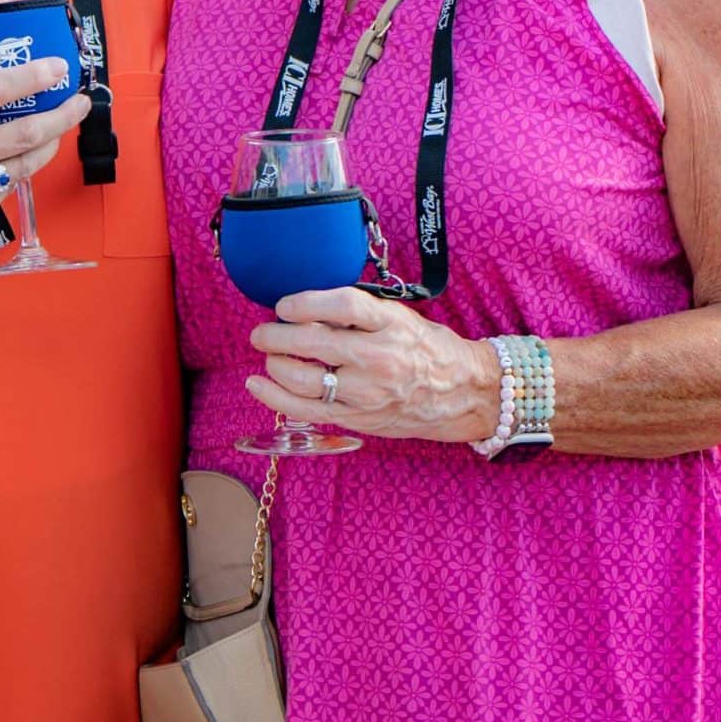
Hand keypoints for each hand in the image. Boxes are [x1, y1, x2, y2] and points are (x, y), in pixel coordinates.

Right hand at [0, 58, 88, 273]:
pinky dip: (22, 167)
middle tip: (78, 100)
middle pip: (25, 131)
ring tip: (61, 126)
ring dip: (51, 142)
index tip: (56, 67)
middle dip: (61, 114)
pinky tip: (25, 155)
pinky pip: (11, 185)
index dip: (31, 75)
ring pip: (27, 163)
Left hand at [246, 288, 500, 444]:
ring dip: (275, 364)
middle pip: (315, 344)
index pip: (343, 307)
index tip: (284, 305)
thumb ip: (358, 314)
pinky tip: (257, 383)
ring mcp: (368, 392)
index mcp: (392, 324)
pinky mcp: (360, 418)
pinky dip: (275, 397)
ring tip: (268, 355)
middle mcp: (380, 358)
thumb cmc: (427, 349)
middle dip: (276, 335)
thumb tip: (304, 306)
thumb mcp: (400, 318)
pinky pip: (308, 409)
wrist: (463, 393)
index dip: (306, 303)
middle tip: (261, 331)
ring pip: (305, 379)